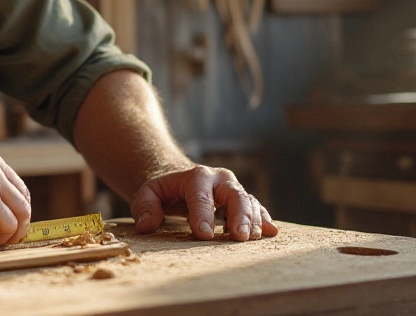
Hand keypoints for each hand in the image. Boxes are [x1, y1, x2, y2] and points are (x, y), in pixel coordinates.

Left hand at [131, 165, 277, 240]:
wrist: (179, 180)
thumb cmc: (163, 191)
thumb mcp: (147, 193)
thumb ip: (145, 206)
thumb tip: (147, 225)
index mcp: (195, 176)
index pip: (200, 195)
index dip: (202, 214)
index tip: (204, 234)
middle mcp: (219, 179)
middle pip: (234, 195)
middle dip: (239, 215)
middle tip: (240, 236)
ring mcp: (233, 189)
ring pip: (249, 201)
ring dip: (254, 220)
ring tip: (253, 238)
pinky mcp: (242, 201)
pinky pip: (257, 208)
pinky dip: (264, 219)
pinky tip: (271, 232)